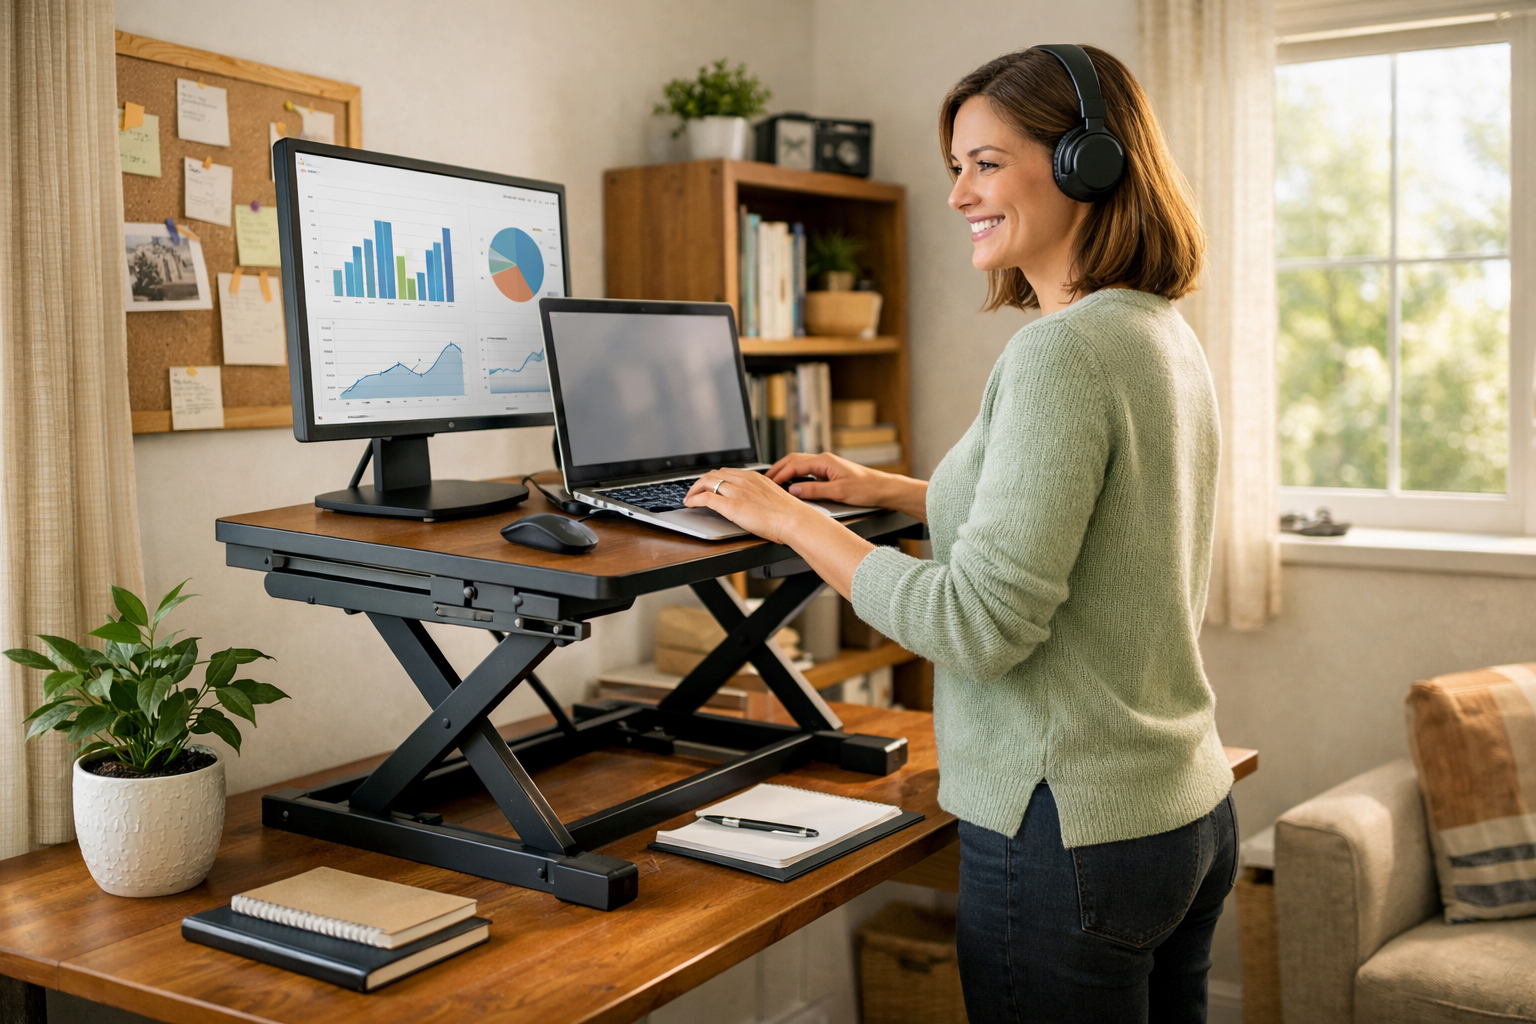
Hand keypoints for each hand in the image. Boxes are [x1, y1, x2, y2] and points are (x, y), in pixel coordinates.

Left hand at [684, 467, 822, 544]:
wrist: (794, 520)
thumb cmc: (789, 514)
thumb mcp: (773, 496)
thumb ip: (760, 495)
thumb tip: (755, 502)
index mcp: (754, 477)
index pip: (726, 472)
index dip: (713, 478)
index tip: (708, 485)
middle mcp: (743, 480)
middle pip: (713, 474)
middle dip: (700, 483)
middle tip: (694, 492)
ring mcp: (736, 491)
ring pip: (706, 482)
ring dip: (693, 490)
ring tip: (689, 498)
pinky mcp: (731, 505)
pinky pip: (705, 498)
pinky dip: (694, 500)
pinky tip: (690, 504)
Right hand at [766, 452, 892, 506]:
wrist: (883, 489)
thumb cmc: (866, 489)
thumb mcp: (838, 492)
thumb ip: (813, 491)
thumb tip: (793, 490)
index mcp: (824, 461)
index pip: (794, 464)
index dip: (779, 474)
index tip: (768, 483)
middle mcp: (824, 460)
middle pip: (794, 460)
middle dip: (778, 469)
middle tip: (764, 480)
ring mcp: (827, 465)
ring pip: (800, 464)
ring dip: (786, 471)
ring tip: (774, 481)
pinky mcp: (830, 472)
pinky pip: (807, 471)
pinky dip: (796, 475)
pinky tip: (792, 483)